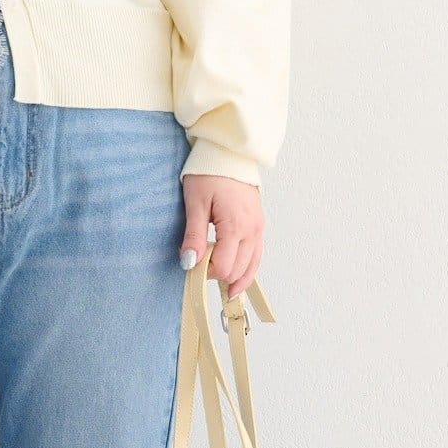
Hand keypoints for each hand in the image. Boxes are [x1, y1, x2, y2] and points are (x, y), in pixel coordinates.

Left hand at [180, 174, 264, 298]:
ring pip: (252, 266)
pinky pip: (256, 255)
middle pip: (239, 270)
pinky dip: (247, 268)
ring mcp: (258, 228)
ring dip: (237, 278)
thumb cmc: (209, 174)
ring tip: (224, 291)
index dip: (206, 272)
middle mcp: (252, 230)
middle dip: (220, 276)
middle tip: (200, 275)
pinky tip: (237, 276)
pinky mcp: (258, 226)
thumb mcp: (195, 204)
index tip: (191, 266)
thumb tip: (189, 263)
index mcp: (236, 226)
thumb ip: (193, 236)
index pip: (224, 266)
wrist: (228, 155)